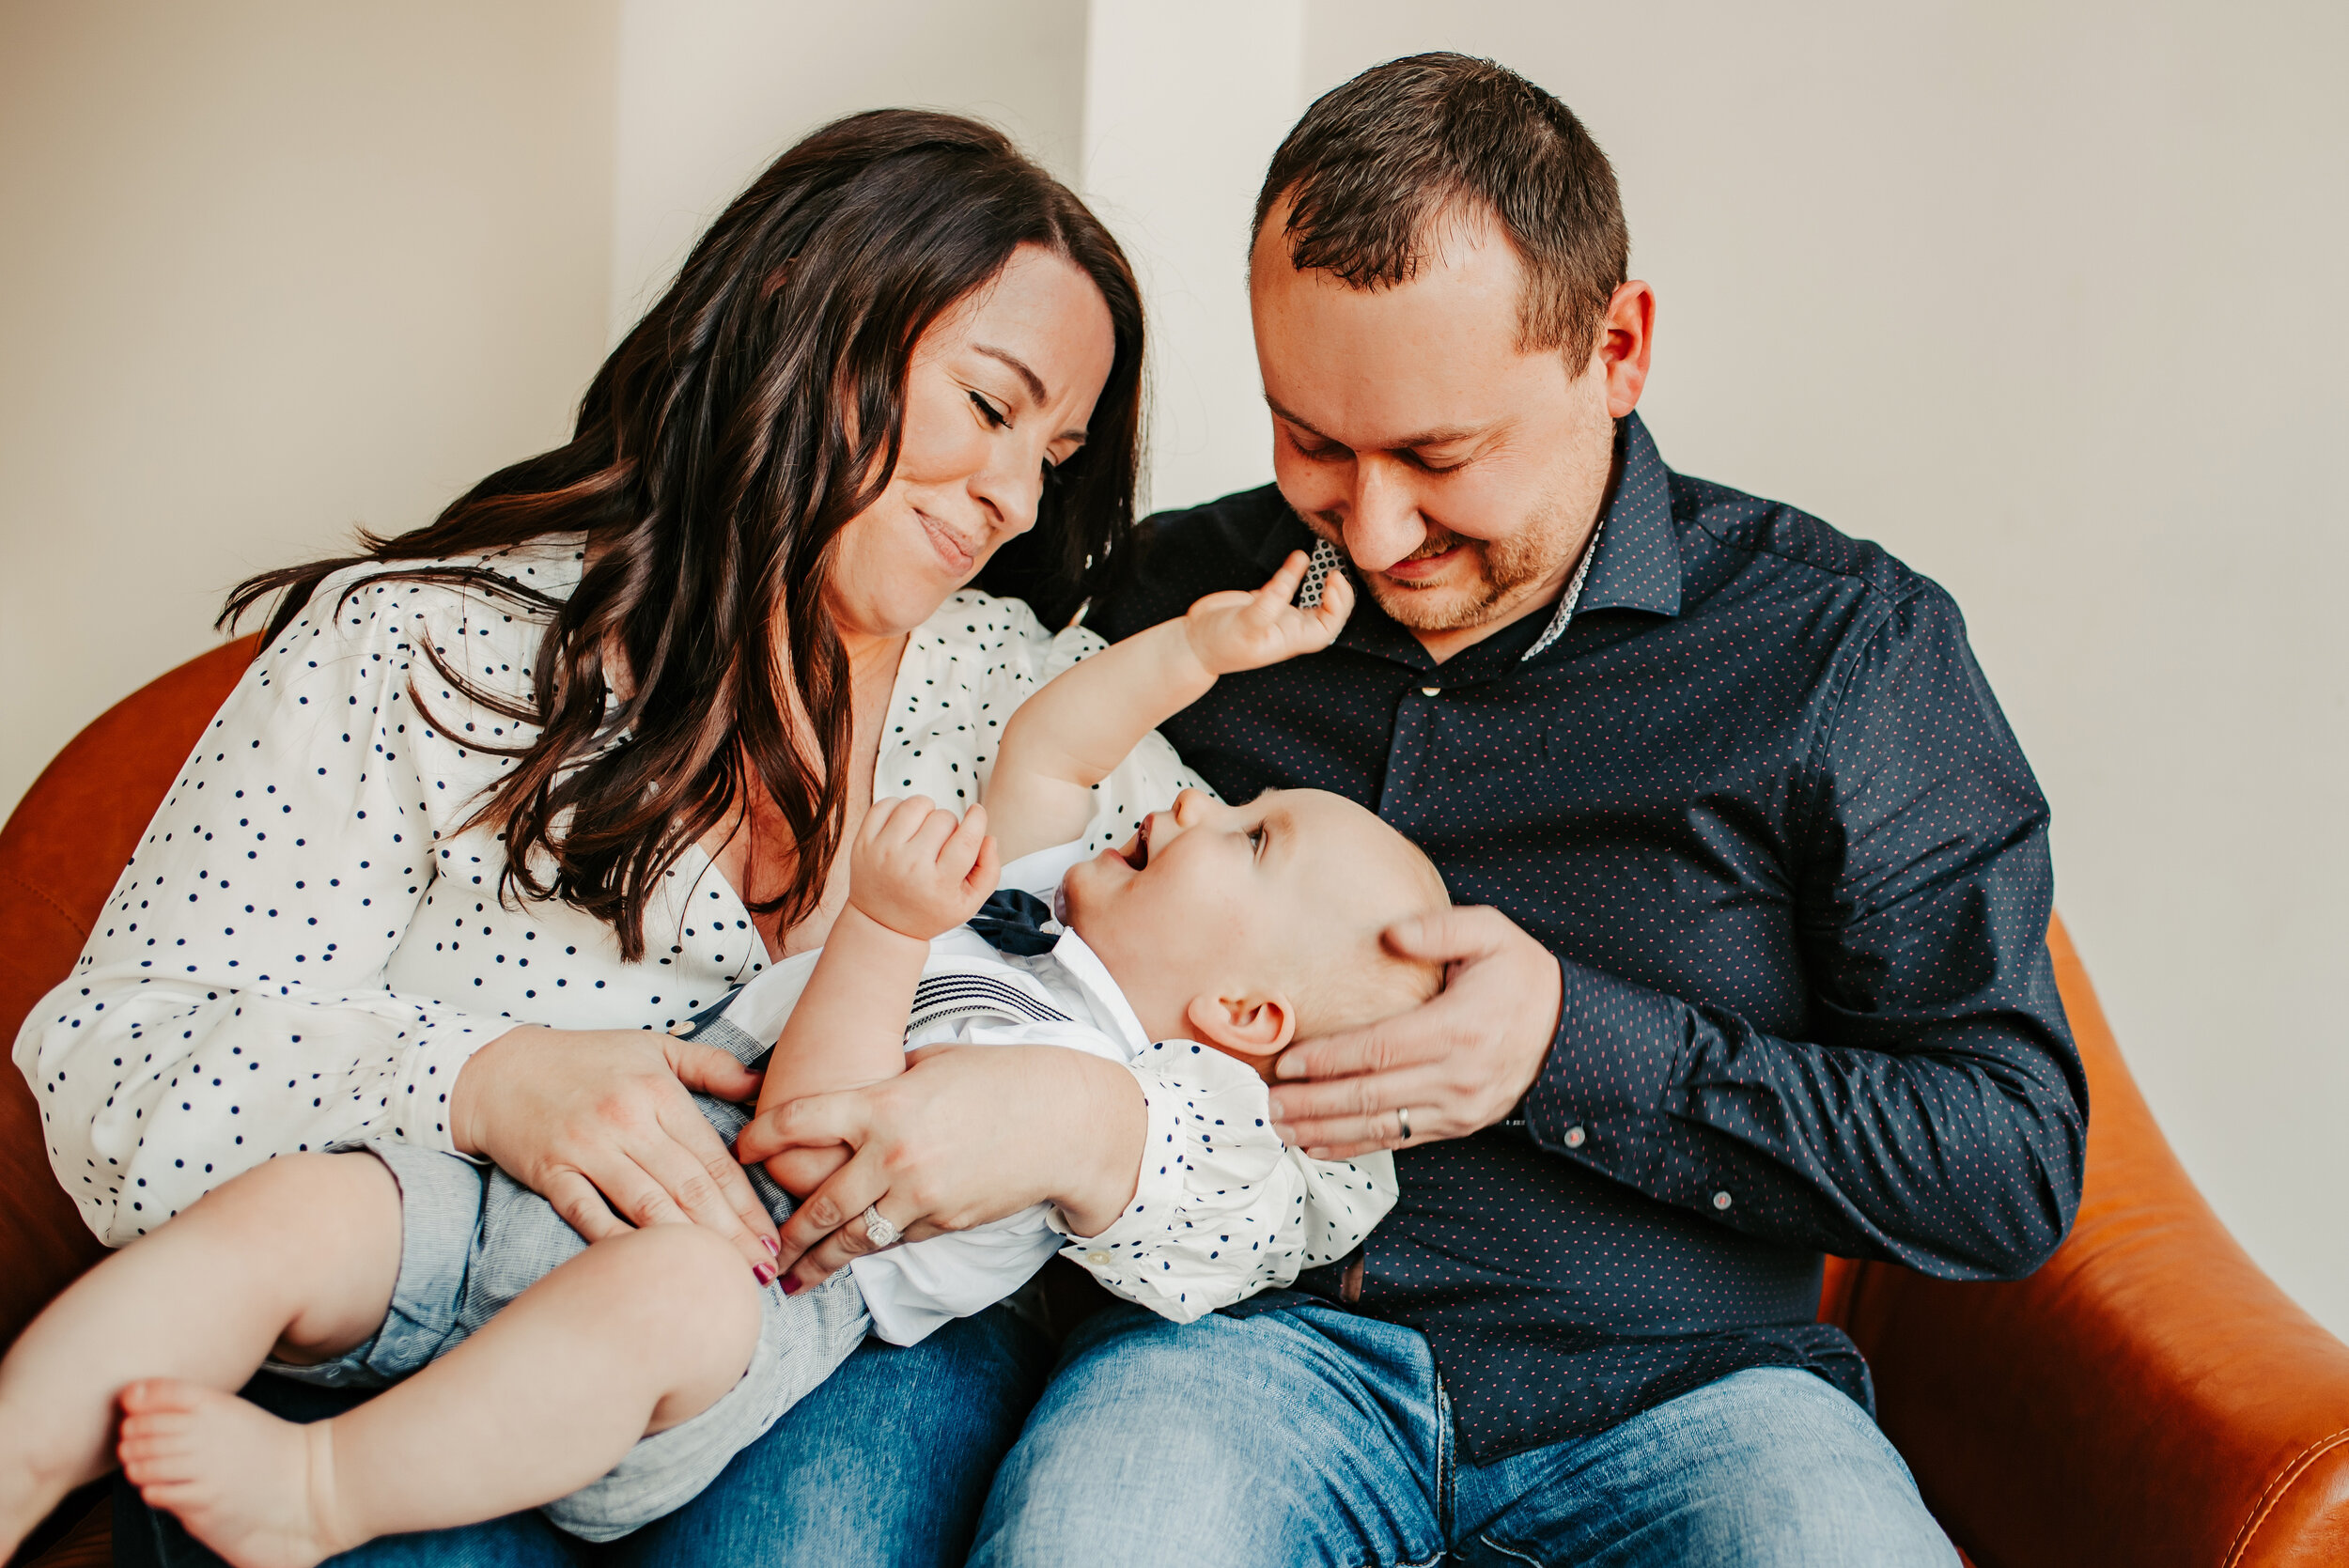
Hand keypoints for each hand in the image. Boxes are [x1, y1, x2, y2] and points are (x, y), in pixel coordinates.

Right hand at [451, 1025, 780, 1276]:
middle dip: (731, 1235)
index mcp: (658, 1093)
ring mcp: (587, 1148)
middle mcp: (627, 1120)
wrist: (499, 1069)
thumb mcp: (653, 1048)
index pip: (714, 1158)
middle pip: (689, 1187)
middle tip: (761, 1273)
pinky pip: (588, 1214)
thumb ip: (712, 1066)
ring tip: (720, 1279)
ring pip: (648, 1205)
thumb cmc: (585, 1060)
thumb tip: (762, 1085)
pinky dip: (617, 1242)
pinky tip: (646, 1270)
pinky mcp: (551, 1172)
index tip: (773, 1237)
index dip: (747, 1203)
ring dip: (688, 1246)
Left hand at [736, 1043, 1145, 1290]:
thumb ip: (884, 1083)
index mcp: (882, 1103)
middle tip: (755, 1250)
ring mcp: (919, 1195)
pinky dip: (872, 1249)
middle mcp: (892, 1154)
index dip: (759, 1139)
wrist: (1063, 1120)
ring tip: (790, 1280)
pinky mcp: (943, 1222)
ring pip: (853, 1239)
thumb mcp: (932, 1065)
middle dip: (782, 1234)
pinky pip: (896, 1240)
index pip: (798, 1123)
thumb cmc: (998, 1079)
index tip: (740, 1152)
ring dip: (816, 1264)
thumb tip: (846, 1097)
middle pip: (816, 1205)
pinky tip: (851, 1261)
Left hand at [847, 796, 999, 939]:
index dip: (977, 819)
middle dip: (950, 825)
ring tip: (923, 830)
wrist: (881, 924)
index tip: (977, 812)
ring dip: (926, 812)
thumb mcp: (968, 904)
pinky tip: (904, 826)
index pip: (966, 839)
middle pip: (944, 818)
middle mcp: (910, 866)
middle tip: (942, 842)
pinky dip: (899, 808)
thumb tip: (988, 837)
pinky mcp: (863, 842)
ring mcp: (883, 852)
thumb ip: (989, 872)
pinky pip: (886, 803)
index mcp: (938, 884)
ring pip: (916, 804)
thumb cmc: (929, 911)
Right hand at [1182, 549, 1353, 675]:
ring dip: (1323, 585)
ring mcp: (1278, 614)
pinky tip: (1297, 557)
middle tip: (1336, 573)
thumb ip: (1268, 604)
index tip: (1331, 582)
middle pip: (1329, 615)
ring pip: (1311, 600)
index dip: (1338, 606)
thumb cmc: (1221, 644)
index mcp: (1291, 639)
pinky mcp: (1263, 601)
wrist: (1194, 643)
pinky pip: (1287, 585)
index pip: (1329, 626)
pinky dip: (1294, 572)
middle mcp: (1290, 628)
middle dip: (1338, 595)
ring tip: (1329, 566)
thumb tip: (1289, 580)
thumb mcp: (1245, 625)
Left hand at [1266, 907, 1562, 1159]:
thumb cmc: (1521, 975)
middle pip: (1371, 1095)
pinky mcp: (1456, 1125)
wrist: (1567, 1030)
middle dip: (1314, 1103)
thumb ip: (1439, 928)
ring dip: (1326, 1131)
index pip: (1379, 1049)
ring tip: (1281, 1128)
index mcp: (1458, 1027)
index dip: (1329, 1060)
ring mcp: (1458, 1108)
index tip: (1287, 1063)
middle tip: (1268, 1104)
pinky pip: (1398, 1141)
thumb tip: (1391, 934)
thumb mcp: (1491, 933)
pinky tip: (1319, 1146)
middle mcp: (1457, 1075)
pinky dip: (1355, 1146)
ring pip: (1380, 1126)